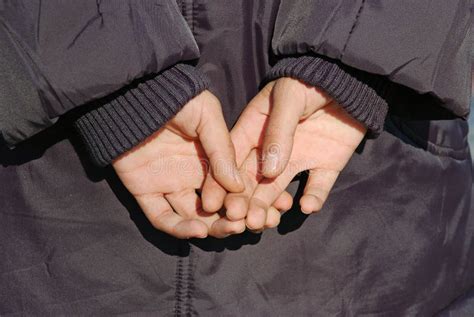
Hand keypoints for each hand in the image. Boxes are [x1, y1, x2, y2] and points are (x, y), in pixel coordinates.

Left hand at [112, 91, 245, 238]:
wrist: (134, 94)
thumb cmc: (175, 99)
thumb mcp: (207, 117)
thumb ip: (222, 149)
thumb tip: (239, 186)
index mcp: (210, 158)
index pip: (229, 186)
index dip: (242, 200)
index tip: (255, 210)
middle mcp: (191, 175)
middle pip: (213, 207)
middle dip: (228, 219)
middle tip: (239, 225)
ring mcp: (168, 185)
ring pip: (190, 216)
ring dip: (208, 227)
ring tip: (223, 229)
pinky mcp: (145, 191)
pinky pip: (161, 217)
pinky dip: (178, 228)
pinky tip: (197, 229)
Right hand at [208, 78, 366, 230]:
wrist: (349, 77)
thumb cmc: (310, 79)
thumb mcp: (289, 98)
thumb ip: (278, 132)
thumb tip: (269, 172)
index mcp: (255, 129)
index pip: (232, 158)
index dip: (220, 180)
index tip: (212, 203)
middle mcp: (272, 148)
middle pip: (252, 179)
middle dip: (242, 200)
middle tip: (238, 220)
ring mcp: (298, 158)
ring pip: (278, 188)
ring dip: (269, 206)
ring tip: (262, 223)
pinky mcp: (325, 164)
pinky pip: (318, 186)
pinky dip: (313, 198)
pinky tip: (307, 207)